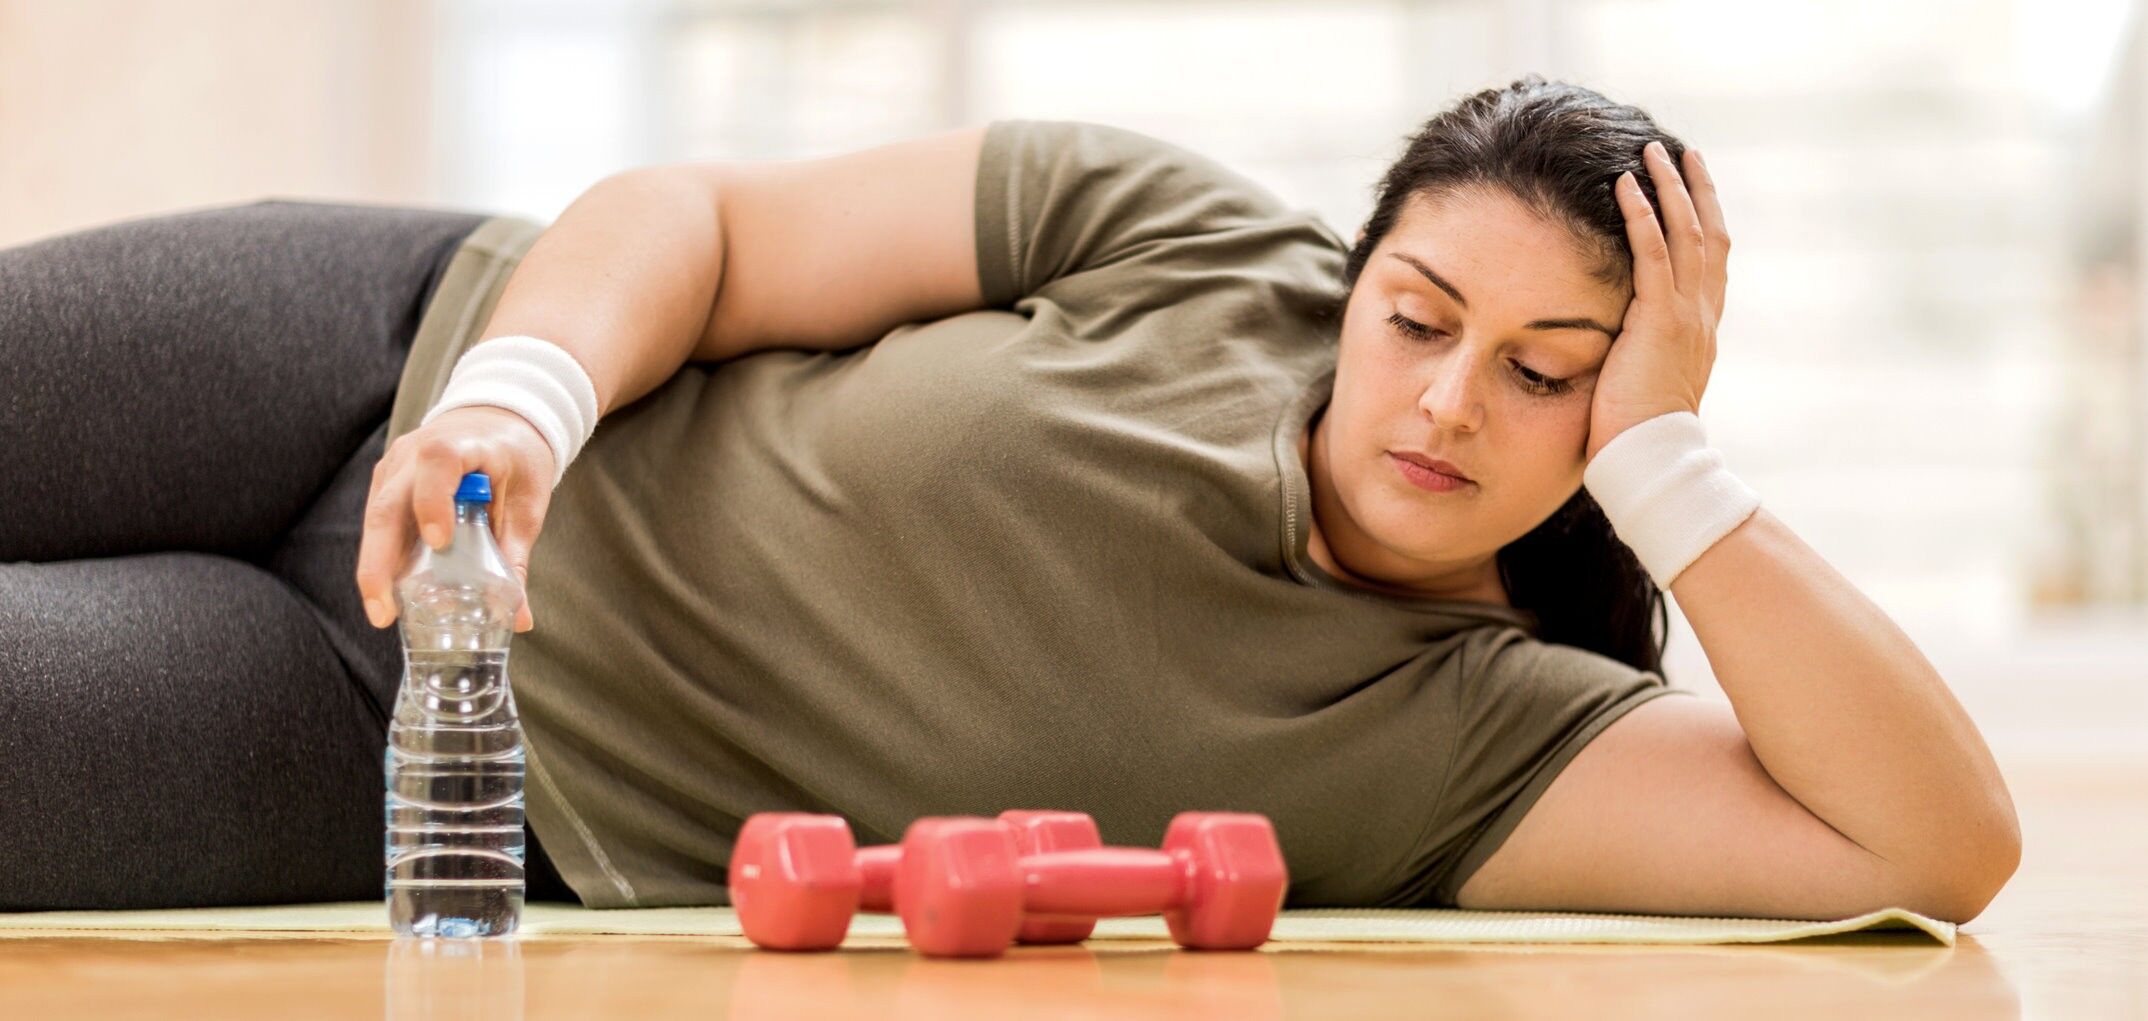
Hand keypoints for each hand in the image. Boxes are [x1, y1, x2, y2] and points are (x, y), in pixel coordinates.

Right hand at [354, 405, 559, 632]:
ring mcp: (395, 468)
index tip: (440, 542)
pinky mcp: (387, 484)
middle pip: (387, 505)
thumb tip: (521, 619)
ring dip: (375, 567)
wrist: (498, 420)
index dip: (434, 501)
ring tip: (383, 612)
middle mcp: (414, 453)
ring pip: (375, 519)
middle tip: (384, 612)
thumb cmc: (516, 457)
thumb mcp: (527, 502)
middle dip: (380, 562)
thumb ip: (517, 556)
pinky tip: (390, 592)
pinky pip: (379, 522)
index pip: (438, 461)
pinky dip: (383, 557)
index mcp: (458, 443)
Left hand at [1586, 140, 1730, 464]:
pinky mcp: (1660, 321)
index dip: (1705, 221)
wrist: (1653, 461)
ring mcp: (1686, 316)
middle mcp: (1702, 316)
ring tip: (1651, 152)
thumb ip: (1640, 353)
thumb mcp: (1647, 382)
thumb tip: (1616, 344)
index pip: (1710, 263)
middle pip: (1709, 235)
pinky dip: (1641, 217)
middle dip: (1695, 190)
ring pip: (1686, 234)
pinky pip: (1653, 255)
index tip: (1694, 188)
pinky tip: (1627, 186)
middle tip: (1682, 152)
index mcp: (1701, 330)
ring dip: (1668, 188)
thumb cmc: (1639, 435)